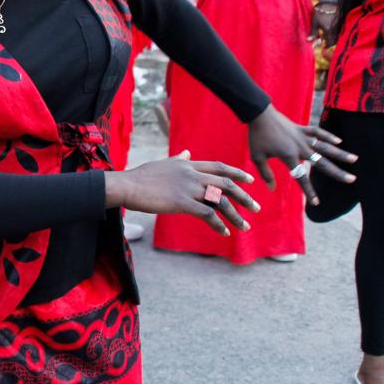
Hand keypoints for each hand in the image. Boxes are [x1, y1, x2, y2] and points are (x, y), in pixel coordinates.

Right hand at [105, 151, 259, 236]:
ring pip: (220, 201)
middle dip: (244, 197)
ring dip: (235, 214)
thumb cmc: (141, 176)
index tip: (250, 180)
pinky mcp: (181, 202)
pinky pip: (207, 213)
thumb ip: (178, 159)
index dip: (236, 173)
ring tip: (245, 226)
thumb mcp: (163, 163)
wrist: (127, 185)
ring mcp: (188, 188)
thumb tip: (187, 152)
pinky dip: (218, 224)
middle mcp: (192, 174)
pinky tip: (224, 232)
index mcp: (188, 164)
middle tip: (256, 207)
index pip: (219, 167)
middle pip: (226, 184)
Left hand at [246, 104, 356, 204]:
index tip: (317, 203)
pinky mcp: (302, 128)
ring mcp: (303, 137)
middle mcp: (300, 147)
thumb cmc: (257, 137)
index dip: (309, 191)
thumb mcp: (257, 157)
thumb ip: (266, 173)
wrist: (259, 115)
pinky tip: (339, 141)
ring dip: (340, 153)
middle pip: (322, 162)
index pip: (301, 177)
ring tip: (355, 159)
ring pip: (325, 147)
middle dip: (337, 172)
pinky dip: (328, 136)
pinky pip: (318, 132)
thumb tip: (272, 189)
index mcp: (289, 156)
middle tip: (352, 180)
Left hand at [310, 1, 337, 42]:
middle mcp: (336, 30)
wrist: (331, 1)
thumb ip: (313, 33)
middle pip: (335, 41)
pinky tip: (331, 29)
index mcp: (329, 31)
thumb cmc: (321, 11)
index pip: (329, 43)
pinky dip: (335, 32)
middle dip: (329, 42)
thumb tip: (309, 41)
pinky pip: (340, 31)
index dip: (326, 46)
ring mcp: (341, 26)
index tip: (322, 46)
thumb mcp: (315, 22)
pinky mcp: (343, 22)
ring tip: (326, 35)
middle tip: (324, 40)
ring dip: (332, 37)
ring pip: (338, 36)